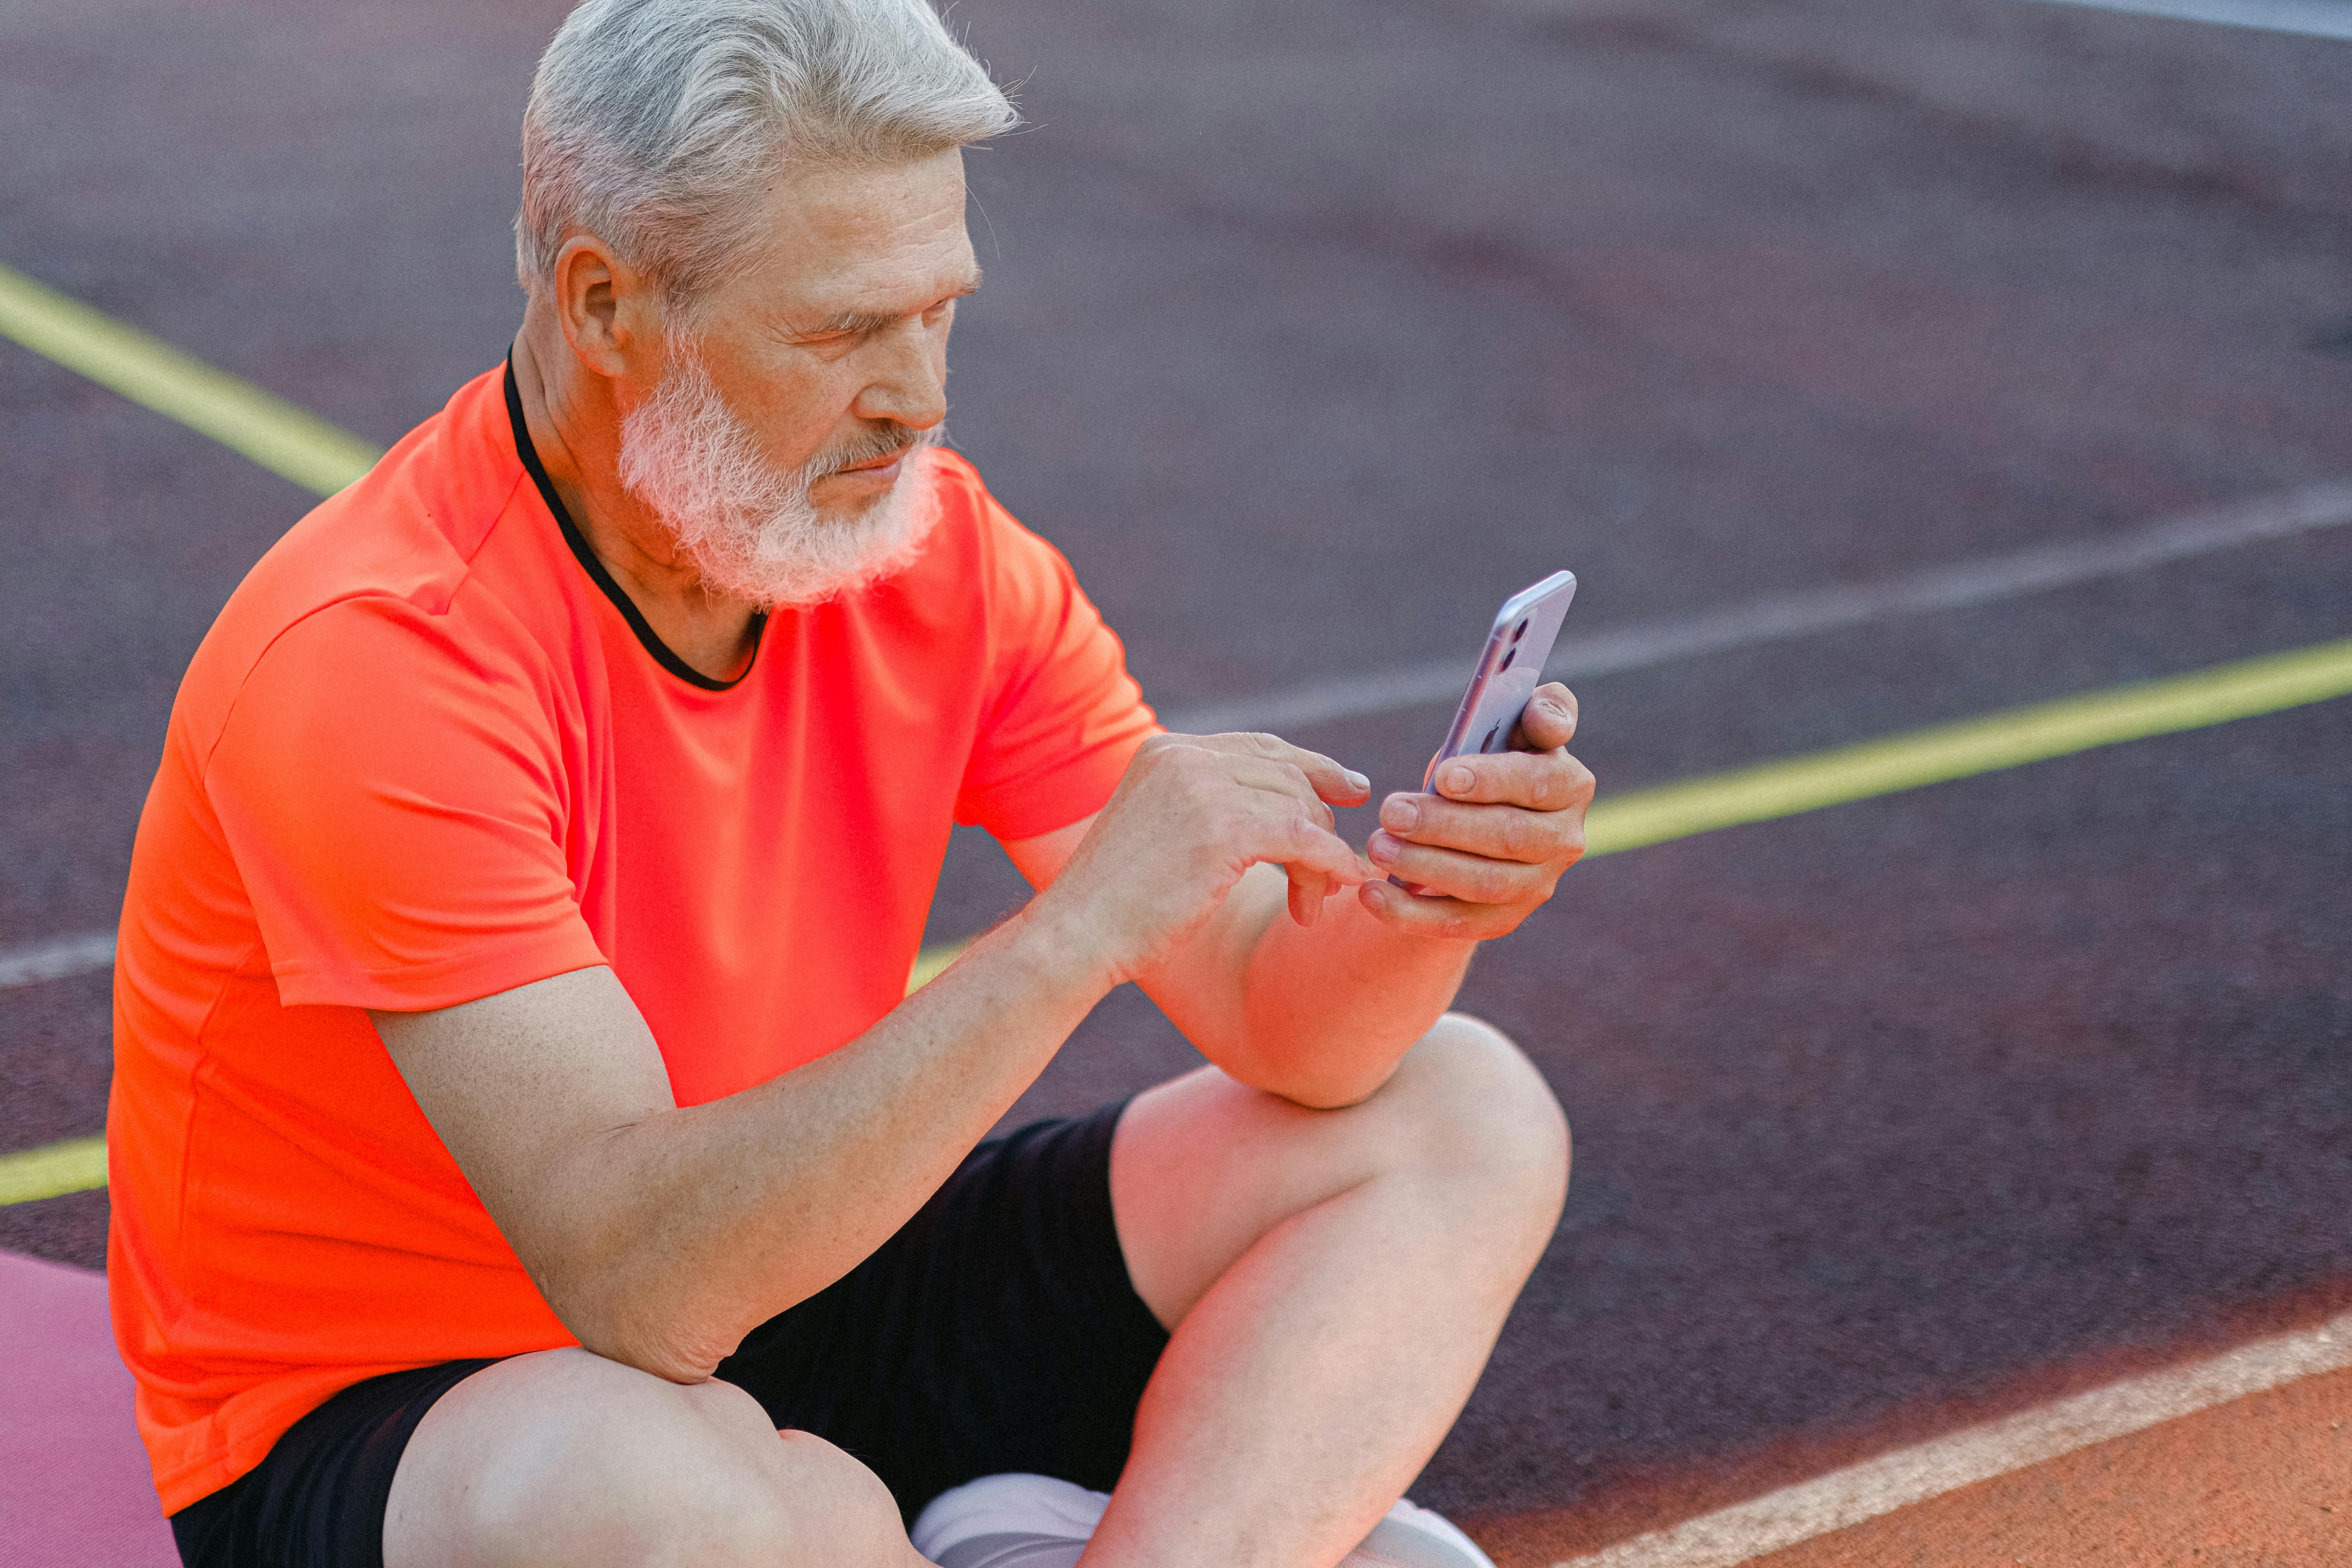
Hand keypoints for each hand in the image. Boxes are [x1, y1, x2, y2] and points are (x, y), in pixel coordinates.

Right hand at [1027, 732, 1374, 986]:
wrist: (1077, 935)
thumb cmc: (1118, 903)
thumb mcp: (1161, 832)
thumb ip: (1208, 806)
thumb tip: (1280, 810)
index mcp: (1167, 750)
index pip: (1261, 747)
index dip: (1313, 766)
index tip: (1351, 790)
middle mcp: (1186, 756)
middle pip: (1288, 775)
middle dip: (1321, 823)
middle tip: (1337, 872)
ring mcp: (1202, 787)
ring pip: (1299, 808)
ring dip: (1319, 858)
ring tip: (1313, 904)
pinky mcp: (1220, 828)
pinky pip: (1302, 838)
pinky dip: (1330, 863)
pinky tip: (1341, 886)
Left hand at [1358, 682, 1593, 938]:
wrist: (1481, 818)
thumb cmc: (1492, 759)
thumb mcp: (1512, 727)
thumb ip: (1538, 711)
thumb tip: (1547, 717)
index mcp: (1571, 785)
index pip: (1537, 783)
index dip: (1491, 780)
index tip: (1443, 777)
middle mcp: (1565, 840)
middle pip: (1507, 836)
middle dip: (1443, 825)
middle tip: (1390, 811)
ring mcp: (1537, 885)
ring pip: (1483, 884)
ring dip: (1425, 866)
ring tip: (1377, 846)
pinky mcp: (1503, 919)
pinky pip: (1458, 923)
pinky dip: (1410, 914)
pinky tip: (1371, 895)